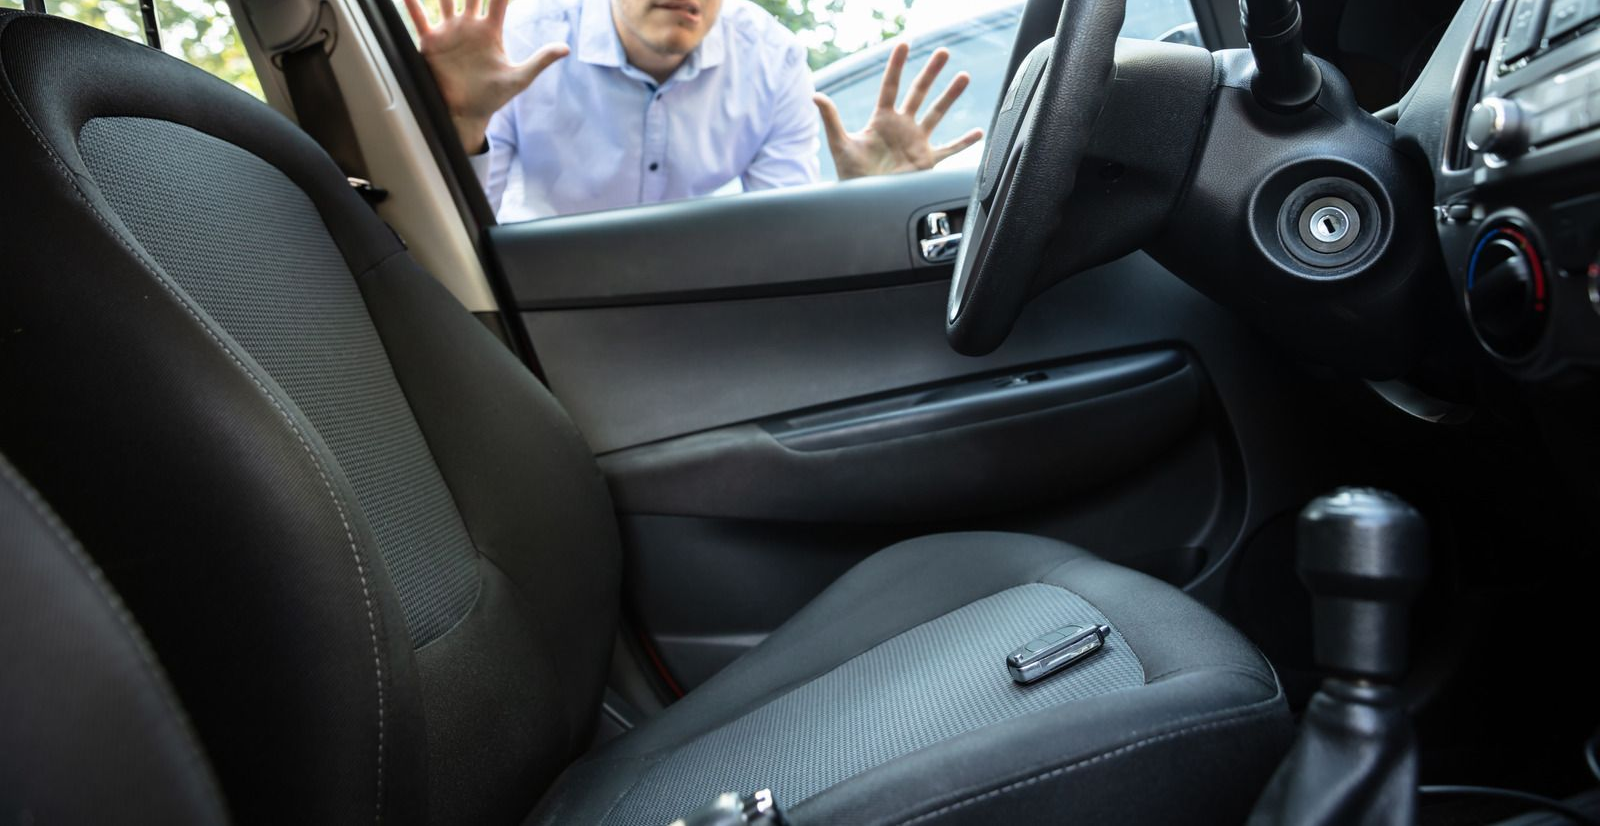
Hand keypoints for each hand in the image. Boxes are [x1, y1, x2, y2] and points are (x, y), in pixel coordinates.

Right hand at [402, 0, 568, 152]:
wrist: (466, 113)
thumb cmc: (493, 96)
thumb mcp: (519, 78)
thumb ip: (540, 60)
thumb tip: (566, 48)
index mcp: (491, 31)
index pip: (499, 0)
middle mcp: (469, 26)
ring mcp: (449, 31)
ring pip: (445, 0)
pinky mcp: (431, 42)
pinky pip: (419, 19)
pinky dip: (412, 5)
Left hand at [814, 43, 983, 179]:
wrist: (864, 202)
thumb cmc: (850, 175)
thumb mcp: (840, 145)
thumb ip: (831, 119)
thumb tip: (815, 95)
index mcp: (882, 120)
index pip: (890, 86)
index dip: (896, 65)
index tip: (904, 45)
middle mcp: (902, 126)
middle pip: (919, 93)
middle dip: (931, 72)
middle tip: (943, 52)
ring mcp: (916, 142)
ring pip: (937, 114)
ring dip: (950, 96)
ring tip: (963, 77)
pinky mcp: (926, 161)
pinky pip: (949, 150)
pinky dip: (964, 143)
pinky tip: (978, 133)